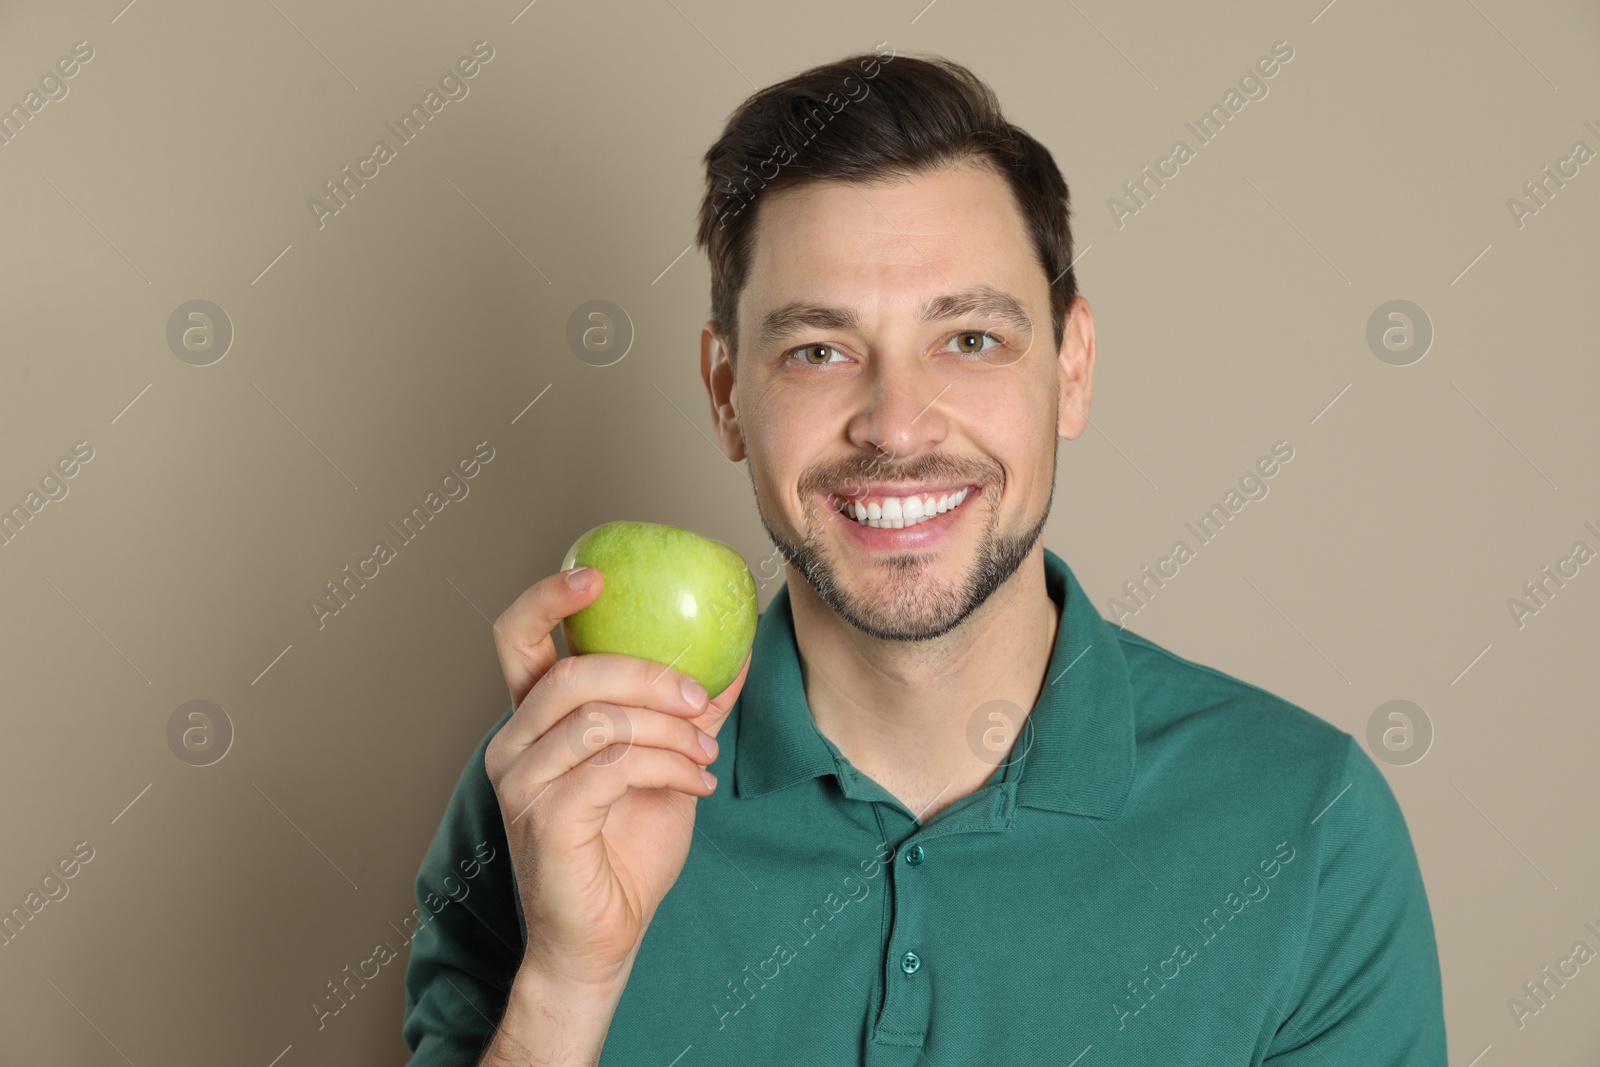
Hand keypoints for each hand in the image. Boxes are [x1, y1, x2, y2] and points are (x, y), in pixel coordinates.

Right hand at [484, 565, 751, 987]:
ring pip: (598, 719)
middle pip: (574, 673)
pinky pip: (612, 767)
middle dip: (648, 675)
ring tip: (703, 756)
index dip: (549, 598)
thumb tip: (736, 654)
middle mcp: (514, 743)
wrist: (605, 936)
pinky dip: (666, 766)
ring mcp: (521, 782)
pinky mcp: (544, 818)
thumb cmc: (625, 849)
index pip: (517, 637)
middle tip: (699, 697)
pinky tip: (694, 785)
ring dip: (667, 731)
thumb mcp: (666, 762)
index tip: (598, 575)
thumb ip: (687, 710)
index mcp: (534, 720)